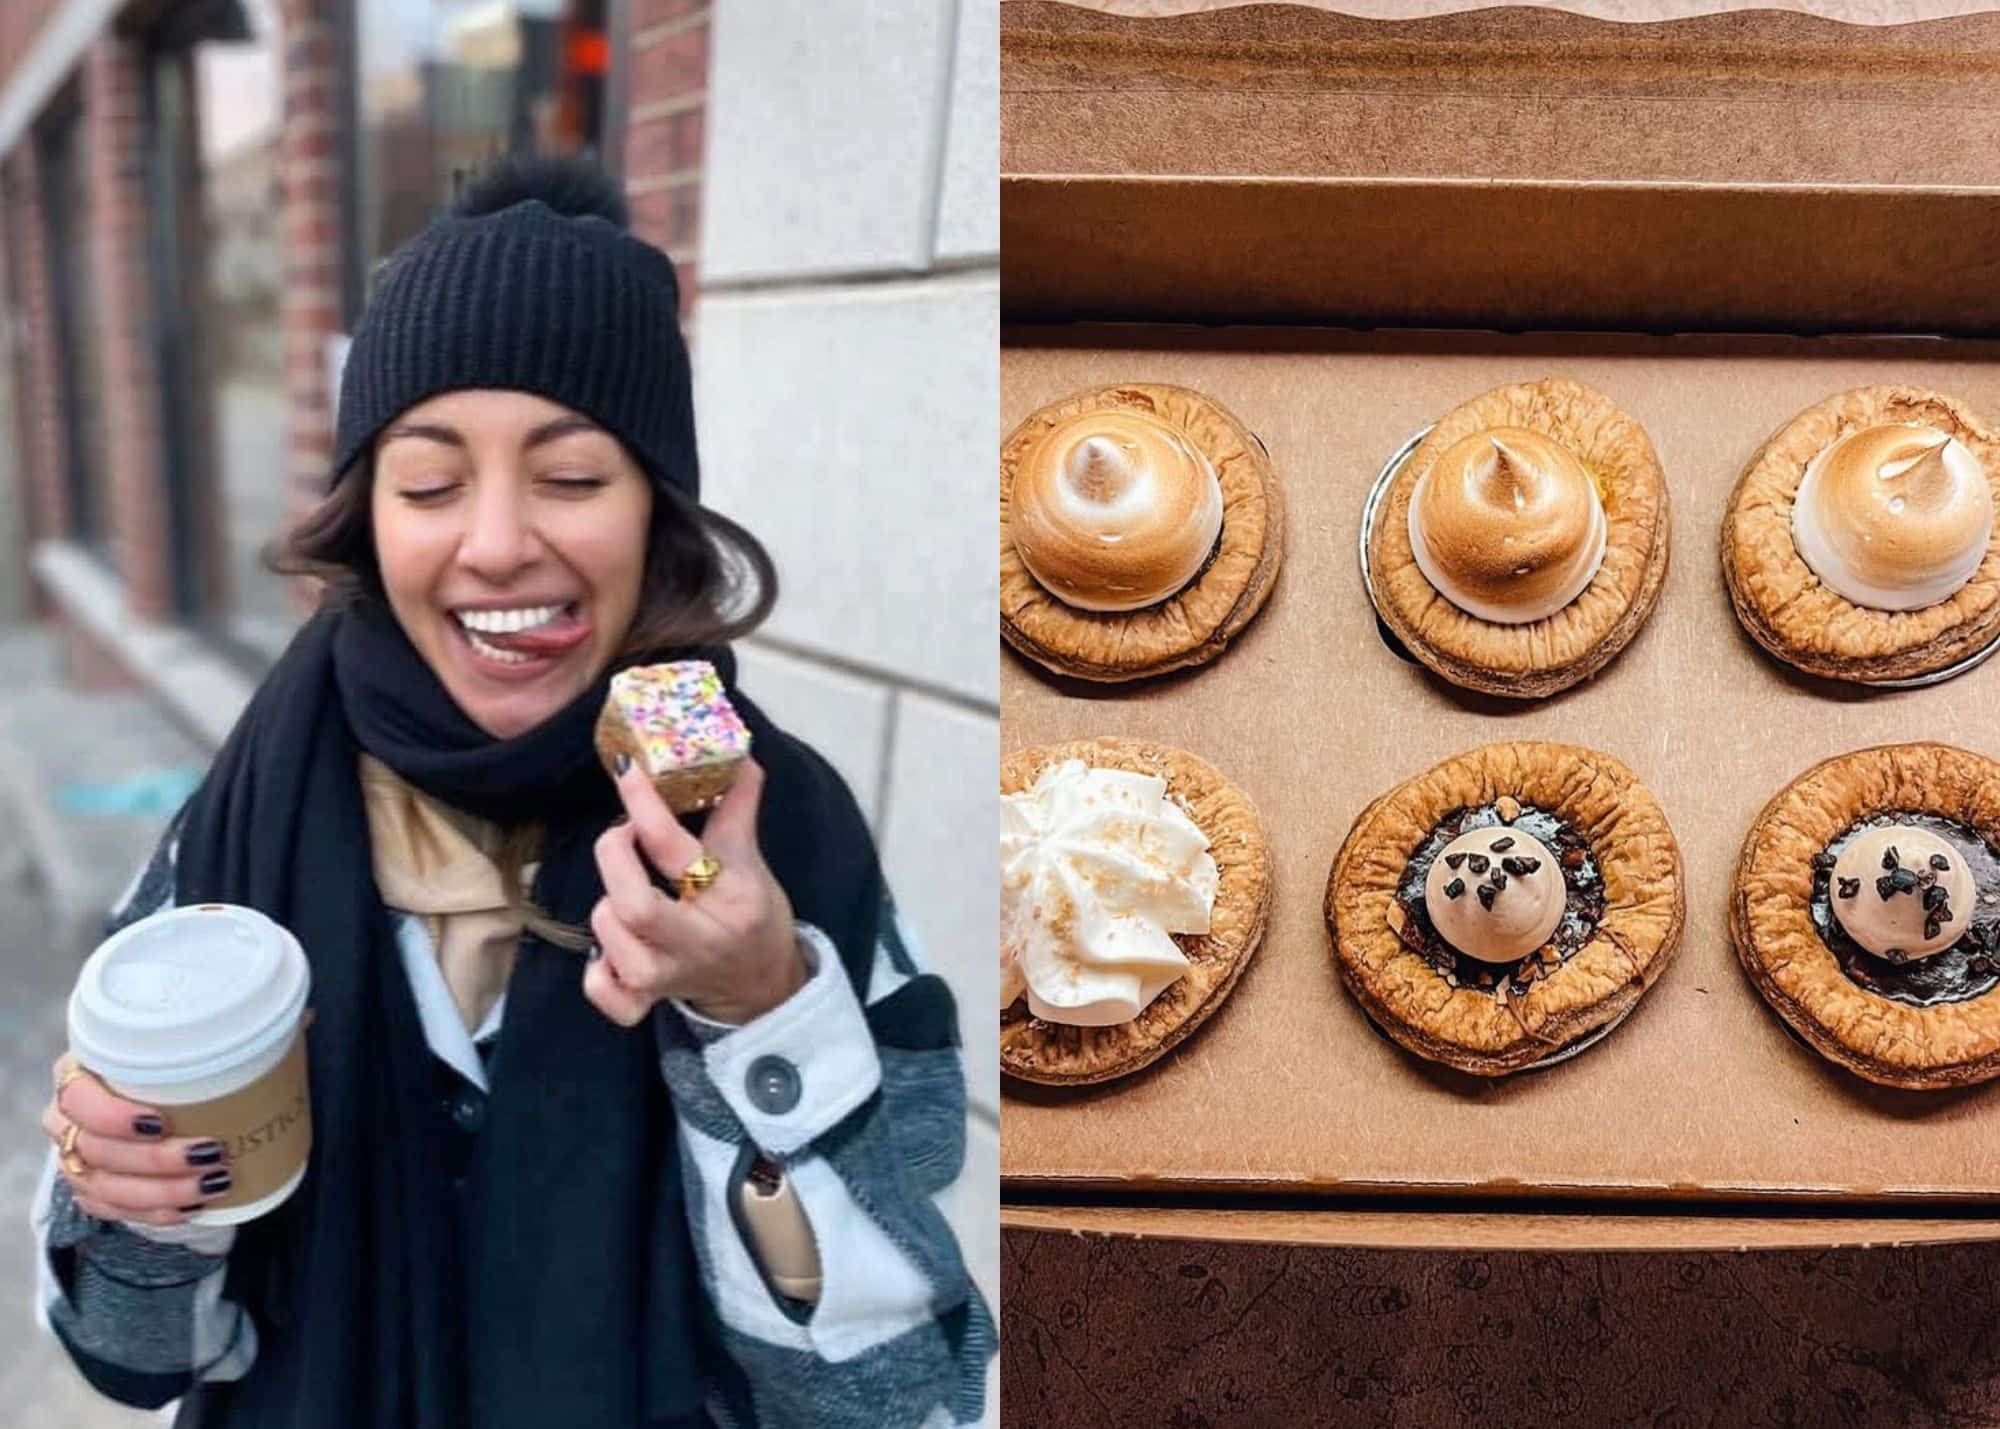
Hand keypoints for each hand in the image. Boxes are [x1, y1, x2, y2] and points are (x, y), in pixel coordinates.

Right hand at [41, 1053, 233, 1225]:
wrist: (142, 1092)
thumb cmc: (165, 1060)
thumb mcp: (174, 1040)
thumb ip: (202, 1036)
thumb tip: (266, 1025)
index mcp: (76, 1076)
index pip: (77, 1100)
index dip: (113, 1117)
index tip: (160, 1122)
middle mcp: (66, 1120)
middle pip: (98, 1151)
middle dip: (158, 1160)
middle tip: (212, 1154)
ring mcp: (73, 1160)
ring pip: (106, 1188)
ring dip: (164, 1192)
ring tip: (213, 1183)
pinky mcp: (89, 1190)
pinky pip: (114, 1211)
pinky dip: (155, 1213)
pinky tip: (191, 1207)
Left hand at [586, 757, 805, 1027]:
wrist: (761, 987)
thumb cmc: (754, 917)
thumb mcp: (753, 863)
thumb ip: (737, 809)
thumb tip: (737, 754)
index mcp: (732, 901)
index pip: (674, 849)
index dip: (643, 805)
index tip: (628, 771)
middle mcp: (697, 943)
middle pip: (633, 906)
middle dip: (614, 856)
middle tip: (623, 835)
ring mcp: (666, 978)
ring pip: (610, 938)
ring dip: (608, 905)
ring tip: (629, 891)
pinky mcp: (644, 1001)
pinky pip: (601, 990)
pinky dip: (597, 970)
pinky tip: (613, 949)